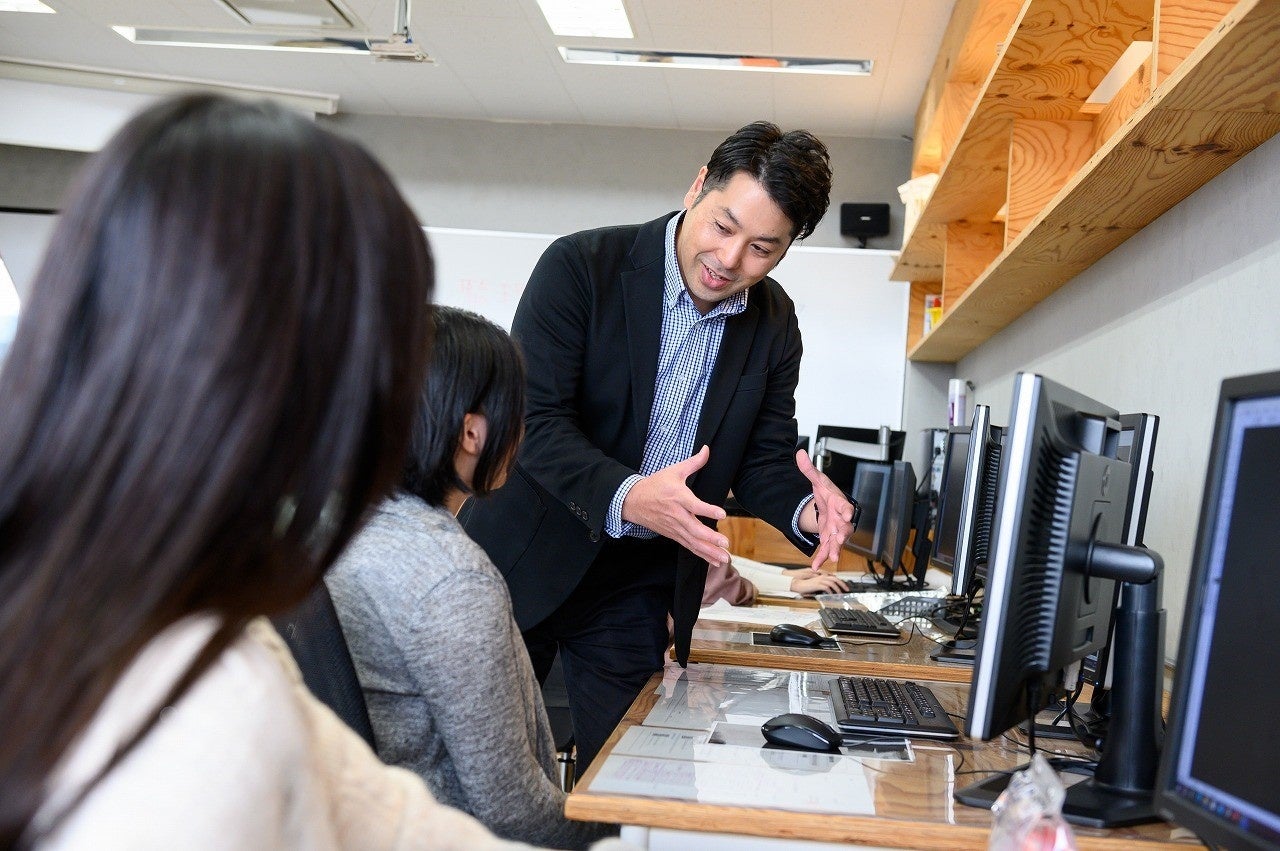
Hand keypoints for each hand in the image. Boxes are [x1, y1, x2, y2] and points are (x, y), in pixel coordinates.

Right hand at [621, 445, 729, 565]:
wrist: (632, 501)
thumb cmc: (655, 485)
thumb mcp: (674, 470)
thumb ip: (694, 462)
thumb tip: (707, 449)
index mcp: (677, 497)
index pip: (694, 505)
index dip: (707, 510)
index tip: (721, 514)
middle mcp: (676, 515)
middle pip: (694, 529)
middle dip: (710, 538)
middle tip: (725, 543)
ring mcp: (674, 527)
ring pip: (693, 542)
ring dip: (709, 551)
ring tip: (724, 558)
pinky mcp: (673, 535)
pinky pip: (689, 546)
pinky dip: (701, 554)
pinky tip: (714, 560)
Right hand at [783, 568, 849, 595]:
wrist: (797, 583)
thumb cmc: (805, 584)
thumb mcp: (815, 583)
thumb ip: (822, 584)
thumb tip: (828, 589)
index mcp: (821, 575)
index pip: (834, 577)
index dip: (840, 581)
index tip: (844, 586)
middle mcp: (822, 576)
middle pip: (835, 578)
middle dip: (842, 584)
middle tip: (846, 589)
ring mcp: (820, 579)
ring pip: (833, 583)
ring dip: (838, 589)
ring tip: (840, 594)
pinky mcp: (817, 584)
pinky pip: (827, 587)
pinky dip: (831, 591)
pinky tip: (832, 595)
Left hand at [795, 449, 855, 570]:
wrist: (827, 505)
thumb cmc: (827, 494)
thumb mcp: (817, 480)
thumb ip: (808, 469)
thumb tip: (798, 453)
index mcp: (840, 503)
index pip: (845, 506)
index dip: (846, 510)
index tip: (847, 514)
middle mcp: (841, 519)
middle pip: (845, 527)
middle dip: (843, 533)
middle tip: (840, 538)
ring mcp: (836, 530)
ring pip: (838, 541)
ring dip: (836, 549)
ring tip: (833, 557)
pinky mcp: (830, 539)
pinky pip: (827, 550)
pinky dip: (822, 558)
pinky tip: (816, 565)